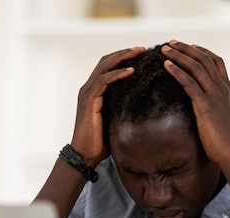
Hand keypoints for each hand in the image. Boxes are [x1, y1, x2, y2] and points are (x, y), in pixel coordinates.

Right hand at [71, 46, 144, 166]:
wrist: (85, 155)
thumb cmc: (101, 142)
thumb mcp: (115, 120)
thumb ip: (123, 108)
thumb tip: (144, 105)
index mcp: (93, 91)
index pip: (107, 66)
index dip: (122, 58)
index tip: (140, 55)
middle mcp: (88, 88)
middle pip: (105, 61)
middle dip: (124, 52)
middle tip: (142, 48)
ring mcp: (87, 94)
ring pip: (104, 67)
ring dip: (122, 58)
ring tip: (138, 53)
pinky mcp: (89, 101)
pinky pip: (103, 81)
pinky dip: (117, 74)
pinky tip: (131, 71)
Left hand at [161, 40, 229, 167]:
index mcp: (227, 90)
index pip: (217, 62)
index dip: (203, 51)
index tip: (190, 46)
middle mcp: (222, 89)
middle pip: (205, 59)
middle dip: (187, 48)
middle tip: (171, 42)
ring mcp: (214, 96)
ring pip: (196, 67)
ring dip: (179, 56)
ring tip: (164, 49)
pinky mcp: (204, 105)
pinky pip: (189, 83)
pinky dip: (177, 72)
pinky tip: (167, 66)